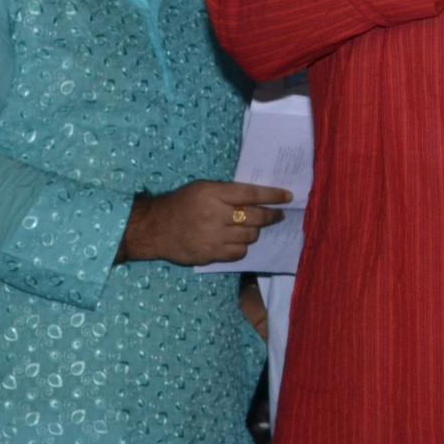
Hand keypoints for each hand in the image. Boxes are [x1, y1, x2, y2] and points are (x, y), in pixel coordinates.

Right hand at [118, 181, 292, 266]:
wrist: (154, 228)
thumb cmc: (180, 204)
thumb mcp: (202, 188)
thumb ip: (226, 192)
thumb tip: (256, 199)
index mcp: (214, 193)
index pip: (251, 193)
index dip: (272, 195)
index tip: (288, 197)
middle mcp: (215, 214)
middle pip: (255, 217)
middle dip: (271, 216)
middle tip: (277, 215)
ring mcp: (213, 237)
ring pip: (249, 236)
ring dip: (254, 232)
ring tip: (250, 228)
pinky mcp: (210, 254)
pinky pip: (238, 253)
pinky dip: (242, 248)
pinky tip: (236, 242)